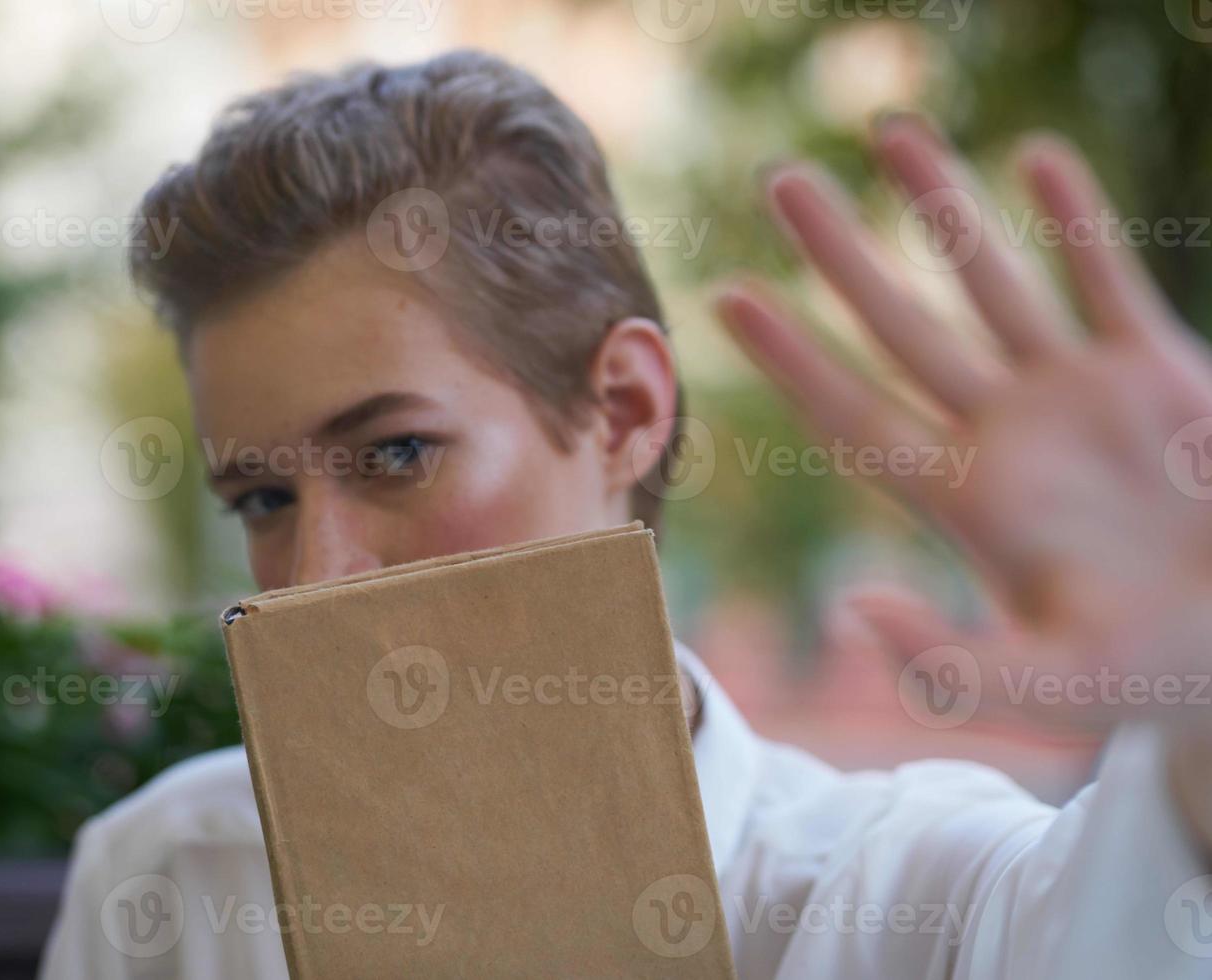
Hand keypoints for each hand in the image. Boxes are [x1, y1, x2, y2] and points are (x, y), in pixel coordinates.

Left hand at [715, 115, 1211, 850]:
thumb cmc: (1163, 675)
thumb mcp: (1054, 689)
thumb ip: (950, 669)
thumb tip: (848, 608)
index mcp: (966, 503)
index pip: (853, 415)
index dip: (791, 359)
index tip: (728, 297)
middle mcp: (1003, 435)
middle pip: (899, 326)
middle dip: (842, 254)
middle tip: (780, 180)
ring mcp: (1075, 395)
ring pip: (992, 280)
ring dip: (943, 206)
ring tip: (891, 133)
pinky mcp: (1155, 369)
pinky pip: (1105, 277)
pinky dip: (1074, 219)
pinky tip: (1033, 155)